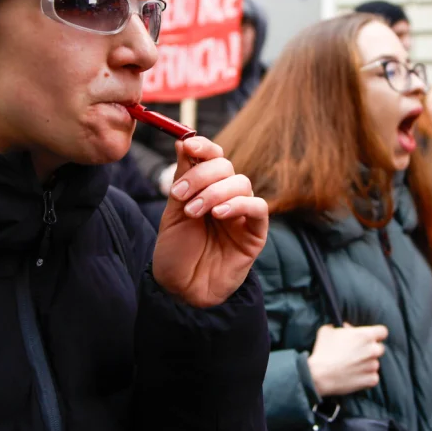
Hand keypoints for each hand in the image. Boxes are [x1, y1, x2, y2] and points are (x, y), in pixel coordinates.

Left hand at [153, 137, 268, 307]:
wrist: (181, 290)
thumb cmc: (176, 251)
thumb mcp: (173, 211)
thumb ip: (183, 178)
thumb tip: (184, 141)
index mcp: (206, 188)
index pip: (213, 157)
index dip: (204, 146)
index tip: (188, 144)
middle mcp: (227, 196)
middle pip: (226, 167)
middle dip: (202, 175)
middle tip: (180, 194)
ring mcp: (242, 214)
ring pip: (241, 183)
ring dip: (214, 192)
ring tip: (194, 211)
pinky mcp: (256, 232)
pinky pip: (258, 208)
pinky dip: (238, 204)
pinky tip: (219, 214)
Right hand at [307, 323, 387, 396]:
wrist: (318, 375)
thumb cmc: (322, 351)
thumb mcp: (327, 330)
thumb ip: (339, 327)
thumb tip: (346, 328)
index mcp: (365, 335)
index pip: (383, 331)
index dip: (376, 334)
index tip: (369, 337)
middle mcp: (372, 350)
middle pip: (379, 348)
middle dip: (370, 350)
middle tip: (357, 353)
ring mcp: (372, 365)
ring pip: (375, 363)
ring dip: (367, 364)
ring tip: (353, 366)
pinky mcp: (370, 380)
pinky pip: (374, 377)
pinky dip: (367, 377)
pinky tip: (355, 376)